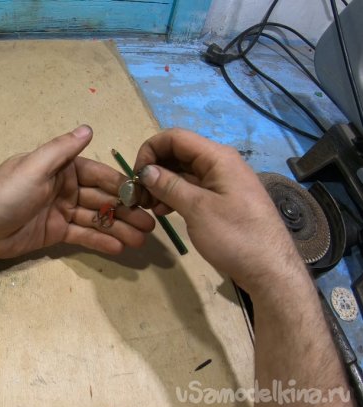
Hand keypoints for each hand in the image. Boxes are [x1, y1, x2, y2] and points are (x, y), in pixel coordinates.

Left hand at [0, 125, 154, 258]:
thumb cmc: (5, 194)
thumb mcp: (33, 167)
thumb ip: (61, 150)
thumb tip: (88, 128)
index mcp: (59, 168)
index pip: (97, 175)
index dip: (121, 185)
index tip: (144, 195)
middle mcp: (63, 187)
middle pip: (101, 199)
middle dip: (126, 211)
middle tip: (151, 225)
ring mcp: (60, 211)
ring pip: (96, 218)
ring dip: (119, 227)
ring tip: (142, 240)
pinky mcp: (55, 233)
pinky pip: (83, 235)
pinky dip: (101, 240)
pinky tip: (120, 247)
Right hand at [132, 128, 304, 294]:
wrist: (269, 269)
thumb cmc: (235, 236)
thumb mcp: (198, 209)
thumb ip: (170, 185)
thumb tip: (146, 170)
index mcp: (218, 157)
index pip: (175, 137)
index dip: (151, 150)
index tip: (137, 175)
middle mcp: (220, 163)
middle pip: (178, 153)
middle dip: (155, 169)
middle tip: (140, 195)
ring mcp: (221, 181)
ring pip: (183, 172)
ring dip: (162, 184)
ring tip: (149, 206)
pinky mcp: (221, 199)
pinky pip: (192, 188)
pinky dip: (174, 195)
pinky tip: (163, 212)